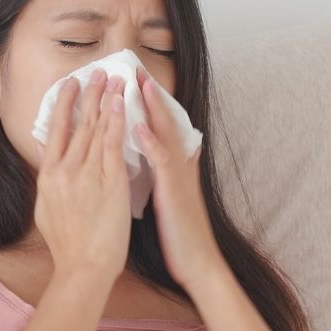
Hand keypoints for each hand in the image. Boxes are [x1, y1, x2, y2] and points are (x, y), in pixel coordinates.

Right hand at [32, 68, 131, 282]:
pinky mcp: (109, 182)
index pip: (56, 131)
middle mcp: (65, 170)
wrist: (82, 267)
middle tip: (96, 71)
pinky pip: (112, 144)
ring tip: (112, 77)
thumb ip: (46, 179)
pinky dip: (116, 121)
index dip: (65, 104)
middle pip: (77, 124)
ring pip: (95, 129)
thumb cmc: (67, 246)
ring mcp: (87, 174)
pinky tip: (120, 103)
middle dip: (88, 95)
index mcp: (49, 176)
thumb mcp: (46, 209)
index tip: (71, 84)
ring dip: (104, 100)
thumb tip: (43, 154)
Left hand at [133, 66, 221, 288]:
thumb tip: (148, 161)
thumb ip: (159, 176)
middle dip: (149, 94)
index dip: (149, 102)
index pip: (161, 127)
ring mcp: (178, 177)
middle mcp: (179, 165)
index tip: (133, 79)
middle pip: (164, 122)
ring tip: (138, 83)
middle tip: (134, 67)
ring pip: (165, 134)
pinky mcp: (174, 192)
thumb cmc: (179, 234)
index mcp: (175, 166)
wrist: (197, 263)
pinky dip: (151, 143)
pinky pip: (162, 163)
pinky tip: (138, 128)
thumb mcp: (167, 198)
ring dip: (152, 108)